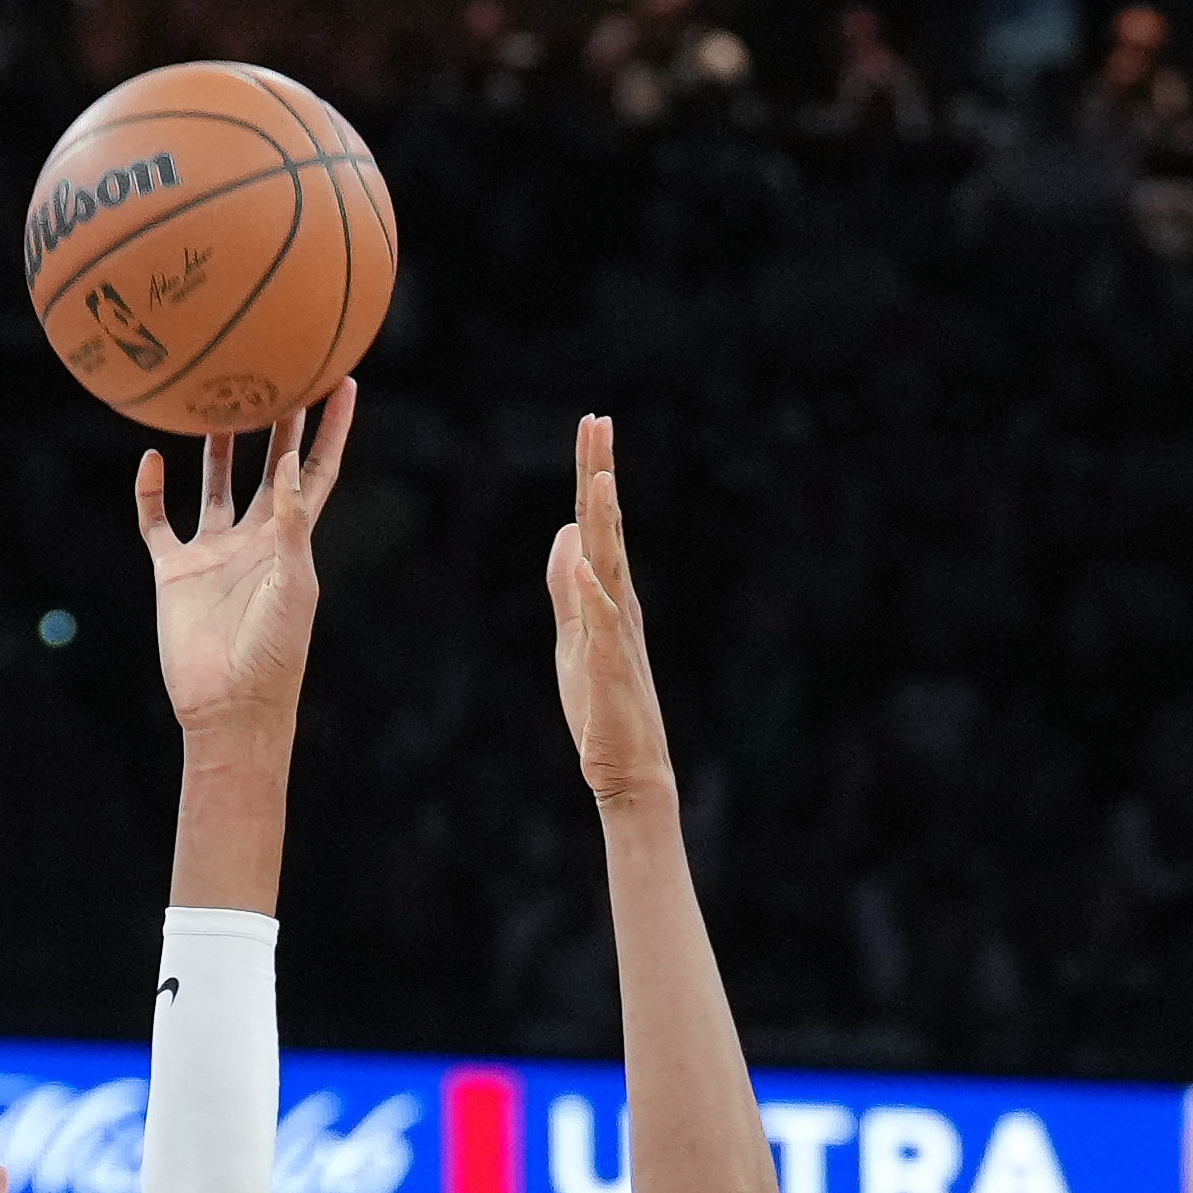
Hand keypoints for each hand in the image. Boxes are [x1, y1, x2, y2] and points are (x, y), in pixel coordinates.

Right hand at [135, 378, 353, 739]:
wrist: (229, 706)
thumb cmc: (273, 655)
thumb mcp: (292, 585)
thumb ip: (292, 524)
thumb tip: (291, 464)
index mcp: (292, 541)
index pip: (317, 472)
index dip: (331, 430)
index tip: (344, 383)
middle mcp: (255, 539)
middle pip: (268, 466)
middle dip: (276, 420)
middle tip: (278, 367)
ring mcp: (214, 553)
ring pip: (215, 484)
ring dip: (215, 446)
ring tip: (214, 396)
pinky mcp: (175, 571)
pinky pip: (158, 522)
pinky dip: (149, 493)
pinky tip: (150, 460)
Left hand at [540, 410, 677, 808]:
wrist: (628, 770)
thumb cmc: (601, 706)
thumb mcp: (572, 635)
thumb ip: (566, 586)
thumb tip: (563, 532)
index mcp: (608, 592)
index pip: (597, 521)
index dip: (593, 472)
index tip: (592, 423)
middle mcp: (619, 600)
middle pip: (606, 526)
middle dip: (600, 472)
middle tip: (598, 421)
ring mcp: (618, 630)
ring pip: (610, 562)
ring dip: (605, 518)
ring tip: (600, 475)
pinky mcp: (610, 664)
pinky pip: (602, 620)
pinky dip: (592, 589)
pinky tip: (582, 559)